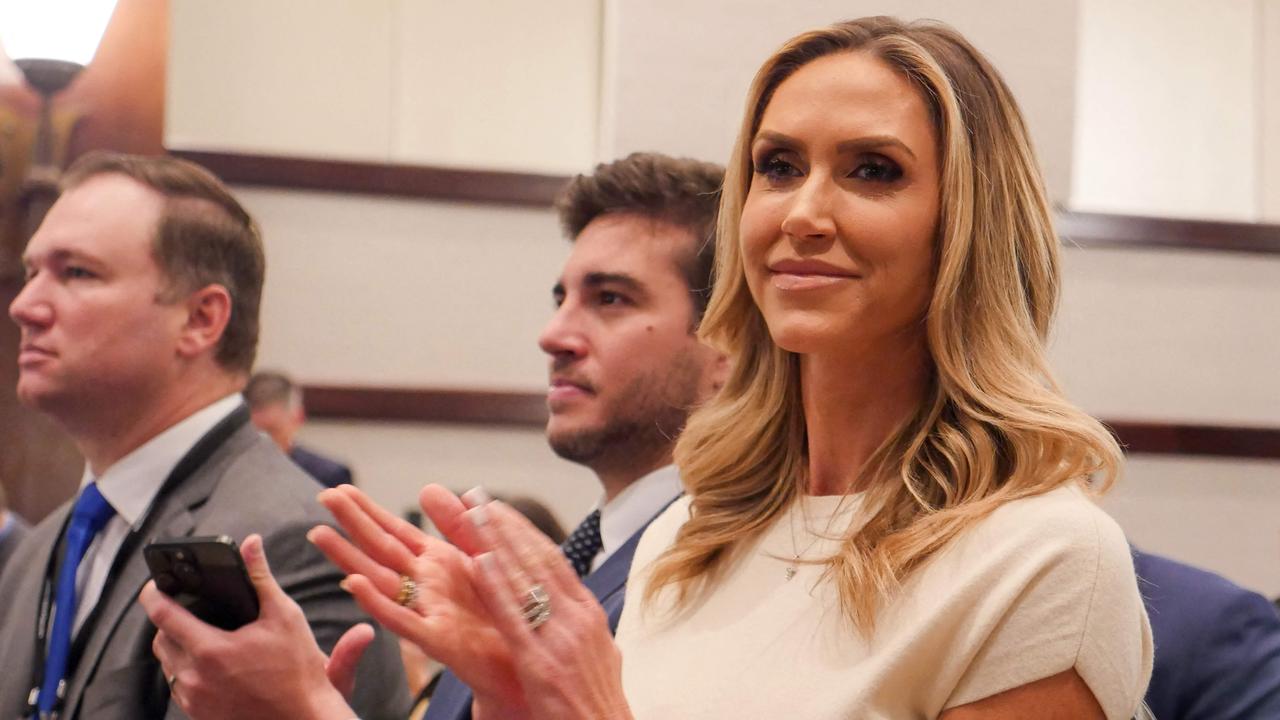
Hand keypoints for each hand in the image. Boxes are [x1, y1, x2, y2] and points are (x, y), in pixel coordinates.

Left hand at [139, 534, 357, 719]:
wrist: (303, 718)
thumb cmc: (298, 670)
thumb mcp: (284, 616)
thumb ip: (261, 578)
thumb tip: (251, 544)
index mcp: (211, 650)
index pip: (163, 614)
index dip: (154, 592)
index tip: (156, 581)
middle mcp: (194, 677)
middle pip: (160, 639)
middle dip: (169, 620)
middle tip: (189, 608)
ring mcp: (194, 700)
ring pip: (167, 664)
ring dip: (177, 646)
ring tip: (203, 634)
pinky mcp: (198, 715)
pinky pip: (179, 686)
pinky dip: (187, 670)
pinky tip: (212, 663)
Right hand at [310, 484, 523, 707]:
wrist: (525, 657)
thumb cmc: (504, 612)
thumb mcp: (484, 557)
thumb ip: (460, 525)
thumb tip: (430, 488)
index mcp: (438, 563)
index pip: (396, 532)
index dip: (369, 511)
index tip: (342, 488)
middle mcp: (426, 585)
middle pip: (382, 549)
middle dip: (353, 523)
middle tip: (323, 496)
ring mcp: (427, 611)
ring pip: (380, 580)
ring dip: (349, 557)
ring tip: (319, 533)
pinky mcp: (437, 639)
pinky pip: (402, 619)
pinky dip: (376, 601)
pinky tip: (353, 583)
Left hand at [465, 495, 632, 719]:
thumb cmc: (597, 706)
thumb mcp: (599, 656)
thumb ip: (580, 627)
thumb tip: (571, 606)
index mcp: (589, 615)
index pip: (553, 561)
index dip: (523, 532)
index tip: (499, 509)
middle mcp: (578, 619)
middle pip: (538, 560)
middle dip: (506, 526)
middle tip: (477, 496)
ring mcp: (562, 639)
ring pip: (525, 579)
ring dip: (497, 542)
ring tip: (472, 513)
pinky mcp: (542, 663)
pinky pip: (515, 617)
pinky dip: (497, 586)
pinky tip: (479, 562)